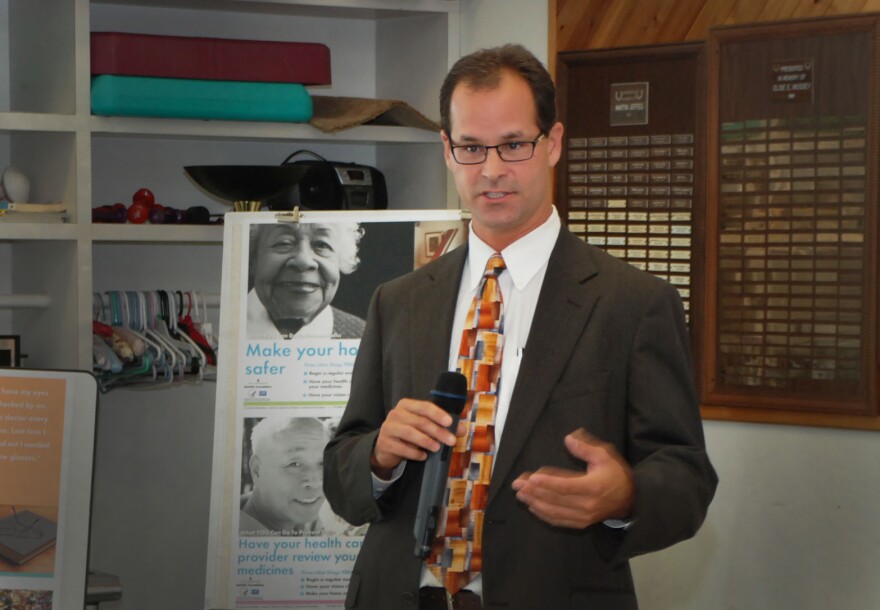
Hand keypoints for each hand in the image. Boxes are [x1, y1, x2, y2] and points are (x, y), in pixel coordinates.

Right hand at [371, 398, 459, 477]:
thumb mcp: (424, 427)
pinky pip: (401, 448)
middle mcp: (396, 414)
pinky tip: (423, 456)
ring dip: (426, 441)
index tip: (450, 422)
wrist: (386, 447)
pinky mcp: (384, 443)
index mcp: (406, 405)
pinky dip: (414, 453)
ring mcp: (388, 428)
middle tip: (451, 441)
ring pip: (410, 433)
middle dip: (437, 431)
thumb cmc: (408, 433)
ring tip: (437, 448)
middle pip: (419, 421)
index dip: (438, 414)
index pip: (424, 406)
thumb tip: (462, 429)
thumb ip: (442, 425)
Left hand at [511, 428, 633, 528]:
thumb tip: (568, 439)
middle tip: (517, 484)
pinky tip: (533, 507)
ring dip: (535, 503)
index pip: (565, 486)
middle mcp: (587, 505)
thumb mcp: (605, 456)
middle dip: (534, 492)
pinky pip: (559, 521)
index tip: (531, 478)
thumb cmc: (616, 474)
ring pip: (554, 511)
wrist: (631, 499)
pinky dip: (544, 515)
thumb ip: (586, 448)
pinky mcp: (582, 523)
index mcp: (593, 487)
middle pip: (555, 499)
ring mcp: (584, 516)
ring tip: (520, 494)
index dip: (547, 483)